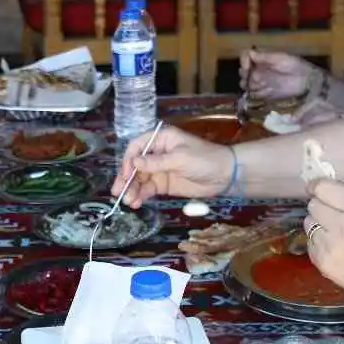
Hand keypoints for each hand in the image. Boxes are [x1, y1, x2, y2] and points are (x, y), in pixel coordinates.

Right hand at [111, 126, 233, 206]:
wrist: (225, 175)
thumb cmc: (205, 159)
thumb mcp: (180, 158)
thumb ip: (156, 162)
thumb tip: (134, 163)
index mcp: (161, 139)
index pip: (137, 147)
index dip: (128, 160)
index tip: (126, 175)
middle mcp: (157, 153)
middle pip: (135, 165)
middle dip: (126, 179)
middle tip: (118, 192)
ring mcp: (160, 170)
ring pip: (140, 179)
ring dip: (132, 190)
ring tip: (128, 201)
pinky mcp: (164, 184)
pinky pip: (148, 189)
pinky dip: (141, 196)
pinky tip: (136, 203)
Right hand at [240, 48, 318, 101]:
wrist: (306, 80)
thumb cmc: (295, 65)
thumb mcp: (280, 58)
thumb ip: (264, 57)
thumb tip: (250, 53)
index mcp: (261, 58)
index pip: (245, 56)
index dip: (243, 61)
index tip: (247, 68)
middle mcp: (258, 69)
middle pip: (243, 71)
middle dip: (245, 75)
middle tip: (255, 79)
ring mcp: (261, 81)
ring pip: (245, 84)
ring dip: (249, 85)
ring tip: (260, 86)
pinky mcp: (265, 93)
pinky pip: (254, 94)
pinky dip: (255, 94)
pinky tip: (264, 92)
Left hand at [303, 179, 343, 306]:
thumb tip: (330, 183)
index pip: (323, 189)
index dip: (317, 186)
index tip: (318, 188)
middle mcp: (343, 227)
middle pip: (313, 205)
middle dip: (322, 205)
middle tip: (334, 213)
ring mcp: (330, 247)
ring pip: (308, 223)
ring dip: (319, 223)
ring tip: (336, 231)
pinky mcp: (322, 263)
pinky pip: (309, 242)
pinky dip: (319, 241)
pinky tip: (336, 246)